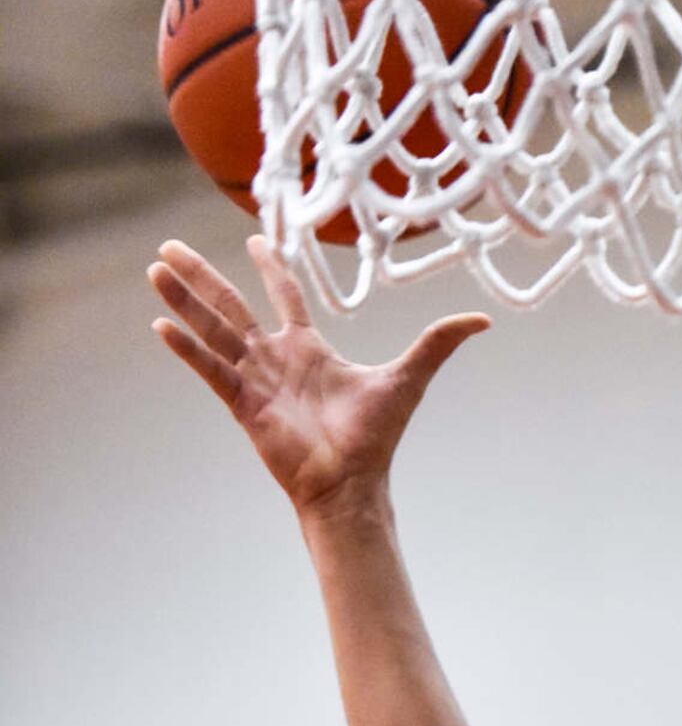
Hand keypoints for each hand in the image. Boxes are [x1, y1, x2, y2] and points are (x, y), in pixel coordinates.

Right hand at [148, 237, 488, 513]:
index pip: (285, 298)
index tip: (253, 241)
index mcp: (308, 350)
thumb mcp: (408, 378)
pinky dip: (186, 348)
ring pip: (213, 329)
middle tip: (169, 247)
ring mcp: (256, 380)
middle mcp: (276, 360)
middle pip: (231, 306)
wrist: (351, 484)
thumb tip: (482, 320)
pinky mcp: (243, 403)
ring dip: (184, 300)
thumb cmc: (376, 439)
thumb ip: (437, 344)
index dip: (271, 269)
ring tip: (154, 269)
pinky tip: (159, 323)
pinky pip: (210, 369)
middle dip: (202, 277)